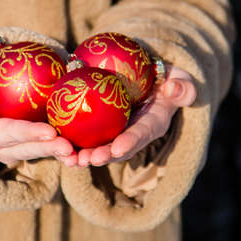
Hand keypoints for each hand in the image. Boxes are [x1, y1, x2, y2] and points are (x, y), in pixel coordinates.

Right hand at [0, 66, 73, 164]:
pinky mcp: (31, 146)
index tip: (50, 132)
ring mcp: (17, 150)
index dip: (29, 133)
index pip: (8, 134)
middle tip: (69, 147)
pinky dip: (64, 151)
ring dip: (59, 155)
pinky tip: (82, 151)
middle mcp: (1, 149)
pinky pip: (48, 148)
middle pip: (27, 150)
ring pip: (40, 153)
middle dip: (48, 150)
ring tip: (78, 155)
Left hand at [58, 66, 196, 167]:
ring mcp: (118, 132)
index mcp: (153, 124)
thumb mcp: (181, 80)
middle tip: (86, 160)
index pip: (142, 134)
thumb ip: (182, 87)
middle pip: (117, 148)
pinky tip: (57, 142)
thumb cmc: (167, 80)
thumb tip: (172, 90)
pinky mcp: (104, 127)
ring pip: (101, 147)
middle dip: (102, 156)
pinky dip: (75, 140)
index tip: (116, 148)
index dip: (129, 142)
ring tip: (69, 158)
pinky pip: (89, 135)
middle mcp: (134, 134)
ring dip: (85, 154)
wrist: (153, 82)